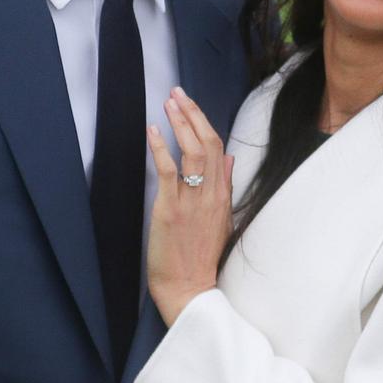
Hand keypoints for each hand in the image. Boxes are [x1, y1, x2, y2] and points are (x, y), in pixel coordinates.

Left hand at [146, 87, 233, 326]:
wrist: (190, 289)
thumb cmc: (202, 256)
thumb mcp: (222, 218)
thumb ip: (225, 185)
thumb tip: (229, 158)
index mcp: (223, 194)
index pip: (218, 146)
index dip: (203, 121)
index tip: (190, 103)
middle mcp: (211, 193)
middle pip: (207, 142)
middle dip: (192, 113)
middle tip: (178, 92)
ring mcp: (192, 200)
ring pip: (192, 151)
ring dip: (180, 123)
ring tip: (168, 103)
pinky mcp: (171, 209)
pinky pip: (169, 171)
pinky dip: (160, 147)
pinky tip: (153, 130)